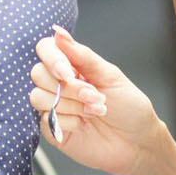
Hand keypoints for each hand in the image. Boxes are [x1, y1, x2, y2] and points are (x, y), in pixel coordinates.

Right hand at [29, 26, 166, 174]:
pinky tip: (85, 125)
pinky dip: (69, 121)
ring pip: (39, 97)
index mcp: (73, 65)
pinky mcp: (53, 128)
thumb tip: (58, 32)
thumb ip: (82, 55)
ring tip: (94, 111)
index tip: (69, 73)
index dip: (52, 59)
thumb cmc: (129, 106)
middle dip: (69, 87)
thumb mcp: (110, 75)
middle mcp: (59, 83)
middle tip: (94, 95)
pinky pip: (46, 119)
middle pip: (38, 74)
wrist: (138, 142)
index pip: (46, 50)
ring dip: (70, 105)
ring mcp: (54, 106)